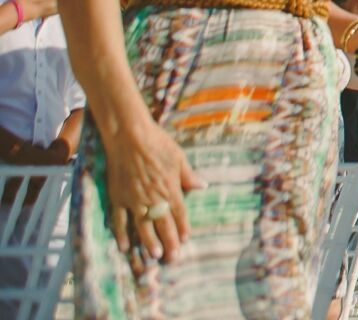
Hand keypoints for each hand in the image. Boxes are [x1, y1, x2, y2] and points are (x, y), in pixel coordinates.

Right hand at [104, 117, 203, 267]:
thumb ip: (188, 176)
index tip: (185, 240)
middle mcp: (153, 197)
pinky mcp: (117, 197)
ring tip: (155, 256)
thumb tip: (202, 186)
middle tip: (172, 258)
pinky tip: (126, 246)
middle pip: (162, 224)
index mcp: (170, 188)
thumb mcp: (179, 157)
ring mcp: (133, 199)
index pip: (179, 212)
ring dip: (149, 242)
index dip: (182, 227)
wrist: (129, 136)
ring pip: (142, 226)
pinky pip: (119, 220)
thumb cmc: (157, 143)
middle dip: (168, 242)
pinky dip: (121, 233)